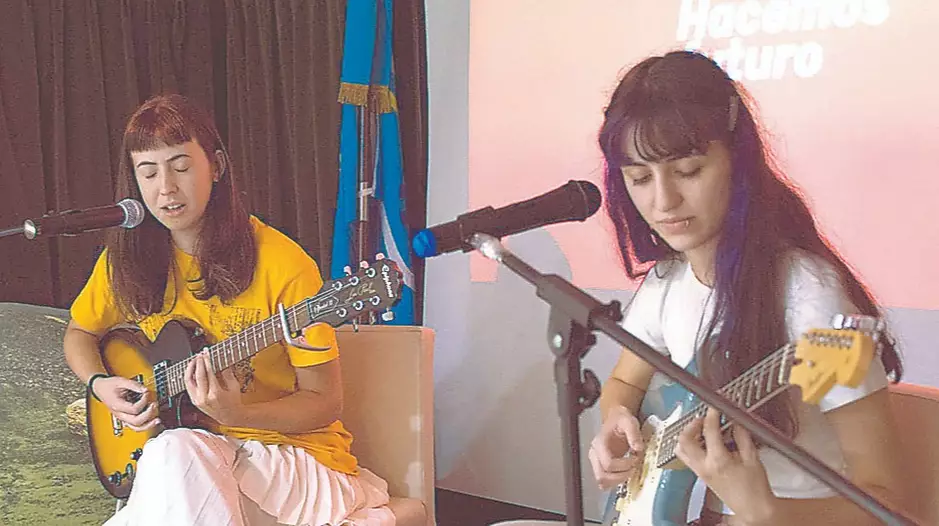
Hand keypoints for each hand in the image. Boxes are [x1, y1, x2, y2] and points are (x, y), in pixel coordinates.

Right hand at [92, 375, 159, 430]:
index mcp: (117, 406)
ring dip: (148, 425)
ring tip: (157, 420)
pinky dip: (145, 425)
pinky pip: (135, 426)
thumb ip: (134, 385)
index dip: (143, 401)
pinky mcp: (125, 418)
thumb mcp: (120, 381)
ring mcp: (122, 418)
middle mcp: (120, 414)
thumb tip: (145, 390)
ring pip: (136, 428)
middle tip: (154, 405)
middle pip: (136, 422)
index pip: (134, 409)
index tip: (146, 393)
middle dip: (148, 414)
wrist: (100, 388)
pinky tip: (152, 421)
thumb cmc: (109, 386)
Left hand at [184, 352, 243, 425]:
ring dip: (191, 368)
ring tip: (194, 360)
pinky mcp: (194, 401)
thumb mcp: (234, 386)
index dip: (207, 360)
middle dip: (199, 362)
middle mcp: (204, 398)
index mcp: (216, 394)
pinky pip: (188, 386)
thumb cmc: (233, 402)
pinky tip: (193, 370)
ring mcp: (198, 400)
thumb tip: (220, 360)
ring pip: (188, 381)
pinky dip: (189, 376)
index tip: (207, 352)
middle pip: (198, 375)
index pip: (209, 372)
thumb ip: (227, 373)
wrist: (229, 417)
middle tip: (200, 354)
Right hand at [589, 405, 644, 489]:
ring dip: (618, 481)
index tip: (635, 459)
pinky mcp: (602, 467)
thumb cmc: (620, 421)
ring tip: (630, 470)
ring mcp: (597, 462)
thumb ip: (633, 433)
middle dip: (621, 476)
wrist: (616, 419)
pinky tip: (626, 472)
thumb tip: (638, 447)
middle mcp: (595, 454)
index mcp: (599, 443)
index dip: (624, 465)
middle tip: (633, 468)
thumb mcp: (629, 421)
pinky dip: (617, 482)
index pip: (607, 463)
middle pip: (602, 476)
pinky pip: (606, 482)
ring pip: (602, 482)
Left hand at [676, 407, 776, 523]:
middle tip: (702, 418)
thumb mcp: (753, 458)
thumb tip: (735, 422)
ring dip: (686, 435)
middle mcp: (704, 466)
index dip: (711, 415)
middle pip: (684, 439)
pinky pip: (686, 458)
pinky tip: (701, 442)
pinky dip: (689, 446)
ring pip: (681, 449)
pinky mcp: (700, 475)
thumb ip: (742, 437)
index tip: (714, 408)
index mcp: (718, 460)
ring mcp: (700, 471)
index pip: (709, 431)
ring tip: (699, 428)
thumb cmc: (755, 488)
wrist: (753, 509)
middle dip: (691, 424)